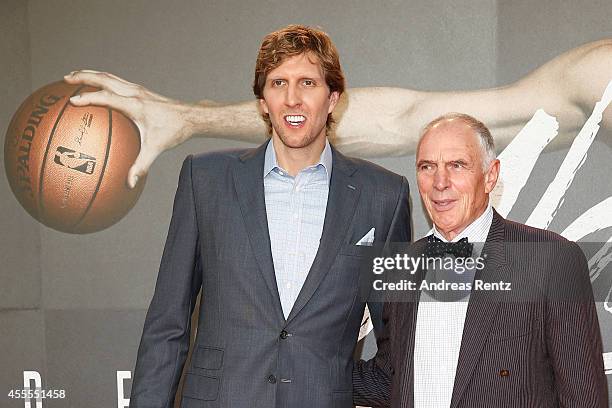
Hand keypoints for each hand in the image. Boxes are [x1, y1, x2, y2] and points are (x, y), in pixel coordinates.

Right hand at [64, 70, 194, 187]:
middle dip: (83, 76)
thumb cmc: (174, 131)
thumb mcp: (156, 149)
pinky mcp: (140, 90)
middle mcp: (135, 93)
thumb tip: (129, 183)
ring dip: (90, 74)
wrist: (190, 117)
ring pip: (109, 76)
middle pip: (104, 78)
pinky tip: (94, 85)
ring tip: (73, 76)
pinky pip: (116, 80)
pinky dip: (101, 79)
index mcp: (136, 105)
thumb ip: (141, 165)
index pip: (107, 97)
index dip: (89, 98)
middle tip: (64, 79)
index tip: (72, 101)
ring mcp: (137, 89)